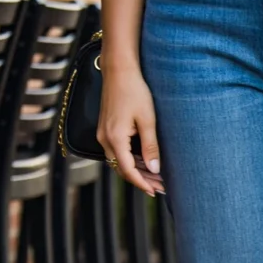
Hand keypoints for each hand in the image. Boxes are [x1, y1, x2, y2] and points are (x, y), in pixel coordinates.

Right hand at [97, 62, 164, 196]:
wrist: (119, 71)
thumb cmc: (135, 91)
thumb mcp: (147, 120)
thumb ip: (150, 146)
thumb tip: (154, 169)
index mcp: (114, 138)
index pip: (127, 170)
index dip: (141, 183)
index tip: (154, 191)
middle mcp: (104, 139)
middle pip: (122, 168)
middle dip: (141, 179)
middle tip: (160, 187)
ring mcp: (103, 134)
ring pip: (119, 160)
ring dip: (136, 170)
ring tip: (156, 177)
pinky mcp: (105, 129)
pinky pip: (117, 151)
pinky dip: (130, 159)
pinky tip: (144, 161)